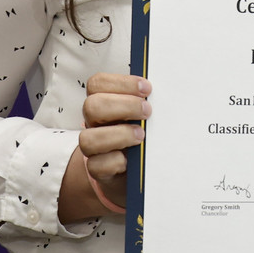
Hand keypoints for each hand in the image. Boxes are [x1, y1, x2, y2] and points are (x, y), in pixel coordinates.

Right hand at [60, 72, 148, 221]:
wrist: (136, 169)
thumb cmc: (141, 133)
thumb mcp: (143, 115)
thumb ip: (146, 102)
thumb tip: (165, 92)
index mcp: (103, 102)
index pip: (98, 83)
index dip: (121, 83)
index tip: (147, 88)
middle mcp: (94, 122)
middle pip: (92, 106)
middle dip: (124, 106)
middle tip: (147, 111)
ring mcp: (93, 146)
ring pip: (88, 138)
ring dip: (119, 134)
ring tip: (141, 135)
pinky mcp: (97, 169)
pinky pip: (97, 165)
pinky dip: (116, 161)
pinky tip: (131, 160)